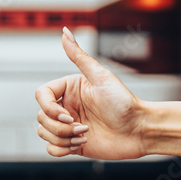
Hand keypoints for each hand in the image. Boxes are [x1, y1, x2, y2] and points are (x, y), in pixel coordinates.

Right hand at [34, 28, 147, 159]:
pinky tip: (82, 144)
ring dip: (62, 138)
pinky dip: (61, 149)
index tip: (68, 115)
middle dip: (59, 126)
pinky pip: (51, 149)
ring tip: (85, 135)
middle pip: (41, 117)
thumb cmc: (124, 103)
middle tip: (84, 127)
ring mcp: (69, 126)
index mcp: (69, 89)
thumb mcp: (101, 77)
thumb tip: (65, 30)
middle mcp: (67, 106)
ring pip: (43, 133)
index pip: (40, 96)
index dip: (49, 108)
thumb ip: (79, 56)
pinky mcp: (73, 144)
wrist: (140, 130)